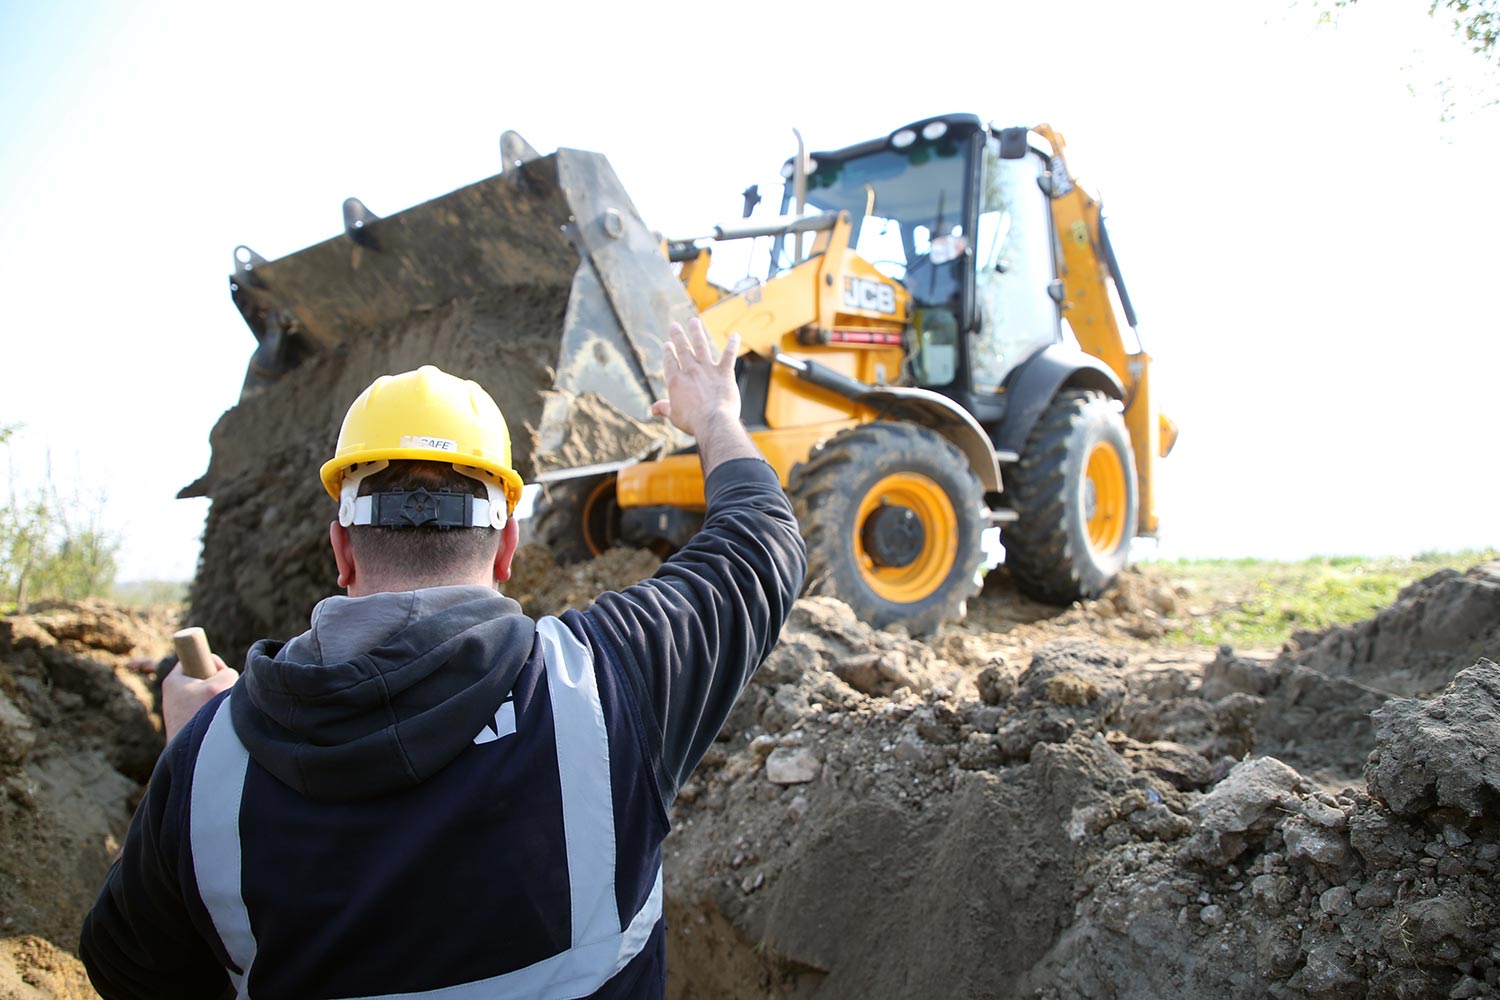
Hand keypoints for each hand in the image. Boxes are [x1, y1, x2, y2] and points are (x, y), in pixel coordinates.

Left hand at [162, 656, 238, 742]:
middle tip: (222, 698)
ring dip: (218, 703)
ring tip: (220, 714)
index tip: (220, 675)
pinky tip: (218, 725)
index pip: (196, 658)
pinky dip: (215, 716)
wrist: (190, 755)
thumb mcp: (222, 683)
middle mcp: (173, 694)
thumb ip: (227, 673)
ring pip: (208, 697)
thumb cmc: (202, 715)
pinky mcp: (187, 726)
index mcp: (174, 680)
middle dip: (218, 685)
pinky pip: (207, 712)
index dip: (213, 663)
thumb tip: (230, 680)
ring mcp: (180, 711)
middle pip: (204, 678)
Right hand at [650, 319, 740, 437]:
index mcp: (675, 381)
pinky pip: (728, 355)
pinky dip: (732, 344)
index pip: (670, 362)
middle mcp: (690, 371)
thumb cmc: (692, 422)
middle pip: (682, 349)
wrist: (713, 422)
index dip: (668, 352)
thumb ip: (665, 408)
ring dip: (697, 332)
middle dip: (678, 336)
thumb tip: (654, 408)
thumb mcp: (674, 416)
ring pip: (701, 346)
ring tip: (694, 321)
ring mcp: (707, 370)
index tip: (667, 344)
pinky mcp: (724, 373)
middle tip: (674, 325)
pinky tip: (735, 335)